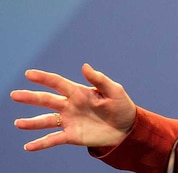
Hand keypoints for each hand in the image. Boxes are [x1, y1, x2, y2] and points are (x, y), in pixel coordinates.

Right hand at [11, 63, 135, 150]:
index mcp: (79, 92)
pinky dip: (40, 143)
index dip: (44, 78)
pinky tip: (28, 146)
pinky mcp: (71, 136)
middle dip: (31, 97)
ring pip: (46, 120)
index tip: (29, 74)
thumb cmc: (121, 106)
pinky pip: (53, 140)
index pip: (58, 83)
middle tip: (14, 95)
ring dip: (31, 122)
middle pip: (46, 100)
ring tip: (18, 123)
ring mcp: (69, 121)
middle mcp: (70, 106)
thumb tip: (85, 66)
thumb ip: (99, 80)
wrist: (127, 128)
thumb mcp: (114, 91)